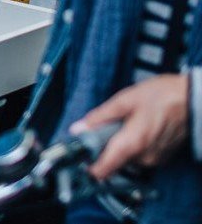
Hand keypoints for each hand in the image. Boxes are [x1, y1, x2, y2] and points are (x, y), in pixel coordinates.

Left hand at [70, 74, 189, 180]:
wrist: (195, 100)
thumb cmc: (162, 97)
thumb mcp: (125, 100)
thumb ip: (99, 117)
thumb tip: (77, 129)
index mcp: (132, 145)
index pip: (103, 170)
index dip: (87, 165)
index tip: (78, 154)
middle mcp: (143, 158)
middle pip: (112, 161)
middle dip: (103, 146)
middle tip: (101, 127)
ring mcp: (155, 159)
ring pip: (125, 157)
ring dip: (118, 144)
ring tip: (123, 122)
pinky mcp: (162, 157)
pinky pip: (139, 155)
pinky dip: (132, 144)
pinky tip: (135, 127)